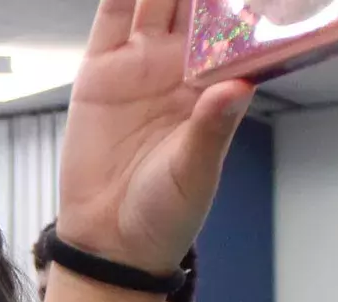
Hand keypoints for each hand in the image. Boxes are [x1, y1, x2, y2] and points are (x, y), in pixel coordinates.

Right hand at [56, 0, 254, 272]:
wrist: (110, 241)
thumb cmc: (166, 214)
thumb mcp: (195, 173)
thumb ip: (213, 128)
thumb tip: (237, 87)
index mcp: (216, 84)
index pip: (237, 26)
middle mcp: (181, 66)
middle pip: (197, 0)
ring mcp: (140, 64)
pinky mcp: (100, 70)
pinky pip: (111, 16)